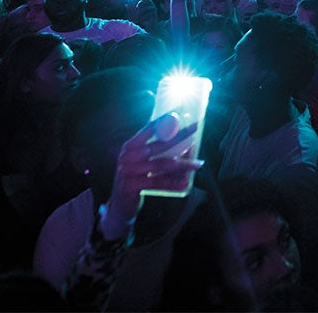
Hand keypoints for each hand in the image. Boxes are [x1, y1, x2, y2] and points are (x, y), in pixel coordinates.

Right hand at [104, 114, 201, 233]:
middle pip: (159, 144)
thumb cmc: (134, 180)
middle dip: (180, 136)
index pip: (148, 129)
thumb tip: (182, 138)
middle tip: (195, 129)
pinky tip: (186, 182)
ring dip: (183, 164)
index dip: (164, 119)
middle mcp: (127, 156)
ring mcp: (128, 171)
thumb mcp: (139, 162)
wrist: (119, 206)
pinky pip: (159, 183)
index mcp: (129, 146)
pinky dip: (174, 182)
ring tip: (198, 163)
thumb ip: (153, 150)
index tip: (179, 111)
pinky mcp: (132, 186)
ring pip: (163, 165)